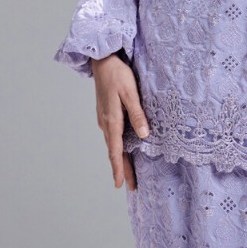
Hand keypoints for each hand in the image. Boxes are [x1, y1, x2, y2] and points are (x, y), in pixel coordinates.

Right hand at [93, 51, 150, 190]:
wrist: (102, 61)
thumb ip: (137, 114)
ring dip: (120, 159)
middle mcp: (106, 123)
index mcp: (112, 120)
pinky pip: (112, 135)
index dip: (119, 168)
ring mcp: (104, 119)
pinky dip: (118, 147)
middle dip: (122, 169)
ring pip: (113, 144)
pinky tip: (123, 149)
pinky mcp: (106, 113)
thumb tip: (144, 135)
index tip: (120, 185)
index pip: (116, 151)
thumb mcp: (130, 93)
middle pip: (114, 151)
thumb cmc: (118, 75)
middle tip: (129, 186)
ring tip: (127, 172)